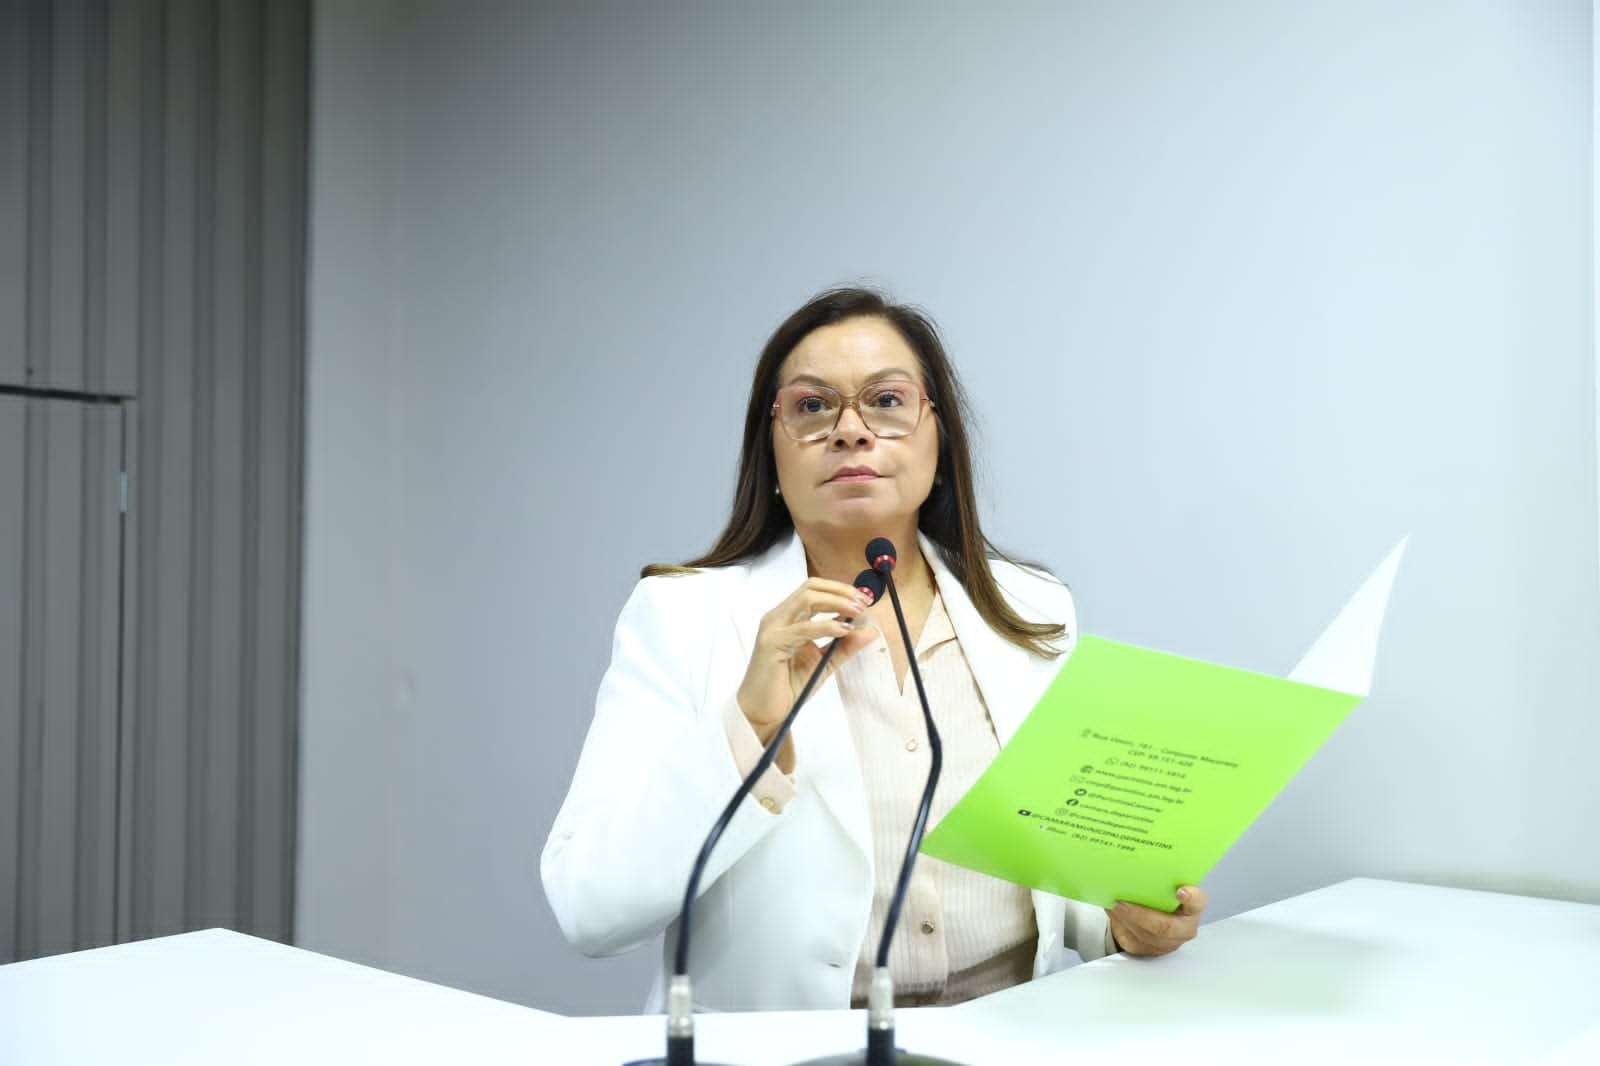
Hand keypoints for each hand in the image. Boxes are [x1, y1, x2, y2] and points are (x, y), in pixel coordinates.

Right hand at [736, 577, 878, 745]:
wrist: (765, 712)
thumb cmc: (788, 687)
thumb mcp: (825, 662)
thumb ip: (845, 646)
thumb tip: (871, 630)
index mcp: (788, 618)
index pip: (814, 589)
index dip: (841, 589)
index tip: (865, 598)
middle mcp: (778, 618)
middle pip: (810, 588)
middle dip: (841, 591)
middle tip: (864, 601)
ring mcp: (772, 629)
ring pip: (806, 600)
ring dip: (836, 602)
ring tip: (857, 611)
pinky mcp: (771, 644)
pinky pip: (802, 629)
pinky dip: (826, 626)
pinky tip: (843, 630)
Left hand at [1106, 885, 1206, 956]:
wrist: (1151, 918)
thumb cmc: (1160, 898)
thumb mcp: (1163, 886)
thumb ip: (1158, 880)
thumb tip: (1137, 865)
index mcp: (1192, 907)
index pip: (1197, 902)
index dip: (1191, 898)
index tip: (1181, 891)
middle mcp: (1184, 927)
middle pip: (1167, 927)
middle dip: (1142, 916)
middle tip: (1122, 904)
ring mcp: (1169, 942)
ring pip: (1147, 936)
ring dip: (1127, 921)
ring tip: (1114, 907)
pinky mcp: (1151, 950)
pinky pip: (1135, 942)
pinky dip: (1121, 926)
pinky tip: (1114, 913)